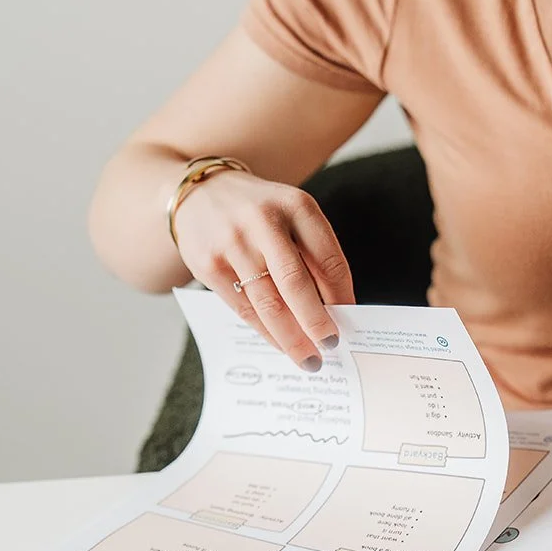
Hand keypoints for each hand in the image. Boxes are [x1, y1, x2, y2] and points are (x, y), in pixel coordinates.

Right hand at [172, 169, 354, 369]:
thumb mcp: (292, 215)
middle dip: (317, 323)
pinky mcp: (209, 265)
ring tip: (309, 358)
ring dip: (293, 338)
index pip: (328, 260)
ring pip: (269, 304)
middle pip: (297, 284)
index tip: (351, 320)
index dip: (342, 296)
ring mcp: (233, 244)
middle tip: (331, 346)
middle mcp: (264, 222)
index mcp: (296, 205)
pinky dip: (266, 332)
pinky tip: (281, 344)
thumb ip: (313, 253)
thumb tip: (334, 309)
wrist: (200, 192)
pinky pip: (244, 308)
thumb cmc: (258, 211)